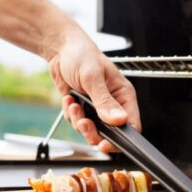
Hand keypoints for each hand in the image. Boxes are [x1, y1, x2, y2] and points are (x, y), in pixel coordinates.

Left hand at [48, 26, 139, 152]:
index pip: (131, 125)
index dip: (119, 139)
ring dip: (79, 121)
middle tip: (83, 122)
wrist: (60, 49)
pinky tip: (69, 99)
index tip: (104, 143)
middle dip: (93, 131)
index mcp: (123, 94)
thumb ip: (104, 101)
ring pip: (92, 130)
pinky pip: (78, 122)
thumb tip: (119, 120)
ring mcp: (98, 107)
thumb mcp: (92, 77)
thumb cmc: (81, 55)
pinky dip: (71, 115)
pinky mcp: (84, 108)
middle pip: (110, 133)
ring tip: (73, 104)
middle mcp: (113, 103)